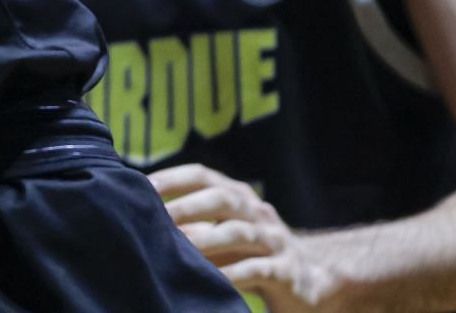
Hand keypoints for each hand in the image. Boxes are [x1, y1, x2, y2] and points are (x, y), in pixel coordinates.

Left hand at [151, 166, 346, 310]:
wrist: (315, 280)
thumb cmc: (253, 254)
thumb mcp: (224, 234)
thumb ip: (193, 224)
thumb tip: (140, 217)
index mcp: (238, 196)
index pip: (202, 175)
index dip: (172, 178)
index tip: (140, 186)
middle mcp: (256, 211)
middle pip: (221, 198)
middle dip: (187, 207)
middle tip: (156, 219)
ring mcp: (274, 240)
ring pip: (238, 233)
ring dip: (206, 240)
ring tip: (177, 249)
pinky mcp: (287, 272)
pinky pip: (258, 270)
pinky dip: (234, 275)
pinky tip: (214, 281)